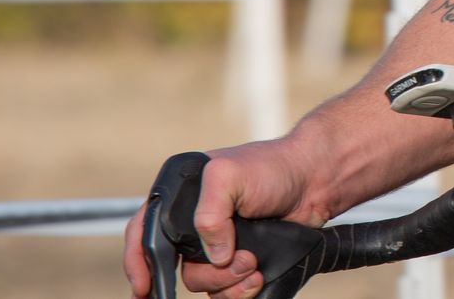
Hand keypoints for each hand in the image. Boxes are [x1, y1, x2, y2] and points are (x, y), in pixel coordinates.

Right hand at [122, 136, 321, 298]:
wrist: (316, 181)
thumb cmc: (273, 167)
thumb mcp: (230, 176)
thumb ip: (209, 213)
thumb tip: (214, 256)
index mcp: (181, 197)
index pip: (143, 233)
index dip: (138, 263)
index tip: (144, 288)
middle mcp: (194, 223)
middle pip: (178, 269)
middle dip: (208, 274)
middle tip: (239, 261)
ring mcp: (217, 244)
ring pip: (204, 285)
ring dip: (228, 283)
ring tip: (254, 264)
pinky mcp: (238, 262)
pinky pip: (226, 292)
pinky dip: (240, 292)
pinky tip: (258, 276)